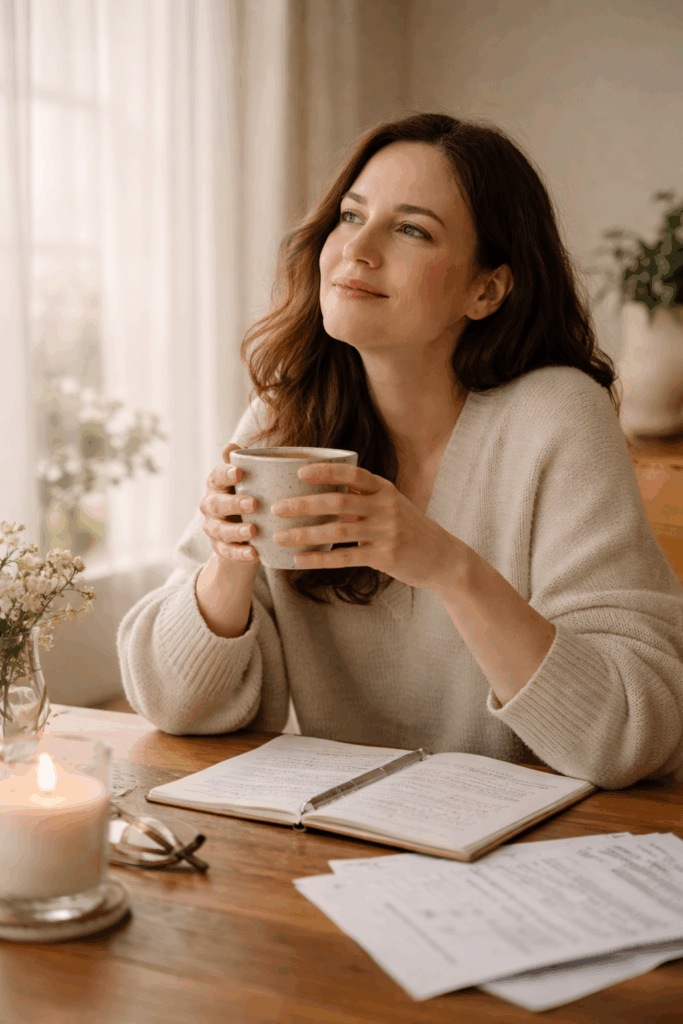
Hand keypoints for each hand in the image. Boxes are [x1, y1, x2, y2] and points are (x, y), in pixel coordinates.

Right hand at [198, 443, 259, 565]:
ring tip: (253, 531)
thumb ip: (245, 463)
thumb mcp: (251, 480)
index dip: (226, 474)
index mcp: (217, 484)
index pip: (217, 477)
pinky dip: (240, 553)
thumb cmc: (251, 496)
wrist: (247, 532)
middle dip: (234, 503)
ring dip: (236, 531)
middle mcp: (210, 505)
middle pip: (216, 504)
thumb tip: (232, 445)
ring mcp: (213, 528)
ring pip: (220, 530)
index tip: (239, 472)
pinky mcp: (220, 548)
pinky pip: (227, 552)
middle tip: (253, 503)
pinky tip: (254, 552)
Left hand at [270, 463, 458, 588]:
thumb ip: (361, 499)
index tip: (299, 472)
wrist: (443, 557)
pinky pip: (346, 557)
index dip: (325, 472)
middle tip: (275, 508)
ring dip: (304, 534)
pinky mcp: (385, 557)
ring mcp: (386, 532)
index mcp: (384, 489)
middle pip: (338, 503)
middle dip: (303, 505)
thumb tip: (322, 495)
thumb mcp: (391, 505)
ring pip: (337, 531)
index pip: (352, 475)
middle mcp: (385, 507)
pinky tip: (300, 560)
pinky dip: (320, 559)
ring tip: (279, 536)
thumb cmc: (410, 529)